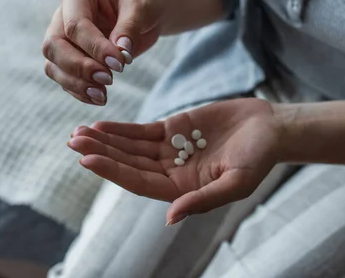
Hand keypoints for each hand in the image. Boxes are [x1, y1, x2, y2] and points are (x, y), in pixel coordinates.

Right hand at [42, 0, 165, 105]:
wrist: (148, 10)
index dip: (95, 48)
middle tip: (108, 81)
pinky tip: (99, 98)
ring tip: (102, 96)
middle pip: (54, 46)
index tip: (120, 64)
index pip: (75, 25)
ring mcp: (63, 37)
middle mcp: (63, 14)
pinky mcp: (70, 56)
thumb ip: (130, 27)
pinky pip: (64, 78)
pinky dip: (79, 91)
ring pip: (54, 65)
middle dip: (79, 67)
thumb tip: (120, 52)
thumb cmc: (144, 1)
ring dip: (76, 84)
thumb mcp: (143, 7)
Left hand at [67, 98, 282, 224]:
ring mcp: (171, 150)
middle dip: (101, 152)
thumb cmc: (259, 159)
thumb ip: (203, 200)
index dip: (113, 171)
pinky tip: (101, 124)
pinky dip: (122, 128)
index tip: (87, 158)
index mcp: (182, 190)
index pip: (139, 182)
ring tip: (79, 131)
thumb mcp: (235, 183)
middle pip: (129, 164)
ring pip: (130, 147)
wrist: (270, 129)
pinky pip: (142, 131)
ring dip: (105, 139)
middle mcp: (171, 172)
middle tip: (74, 141)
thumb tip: (169, 219)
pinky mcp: (174, 129)